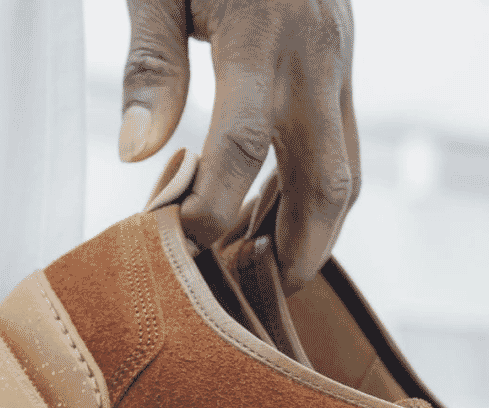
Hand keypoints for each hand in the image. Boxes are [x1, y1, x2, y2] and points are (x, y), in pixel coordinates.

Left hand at [119, 0, 359, 292]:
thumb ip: (152, 64)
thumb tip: (141, 156)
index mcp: (265, 34)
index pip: (243, 147)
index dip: (216, 209)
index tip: (185, 242)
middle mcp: (318, 56)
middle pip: (327, 185)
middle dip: (297, 252)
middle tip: (260, 293)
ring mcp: (341, 60)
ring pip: (347, 173)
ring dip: (314, 230)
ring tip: (265, 263)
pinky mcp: (344, 61)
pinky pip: (342, 144)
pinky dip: (313, 190)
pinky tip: (273, 208)